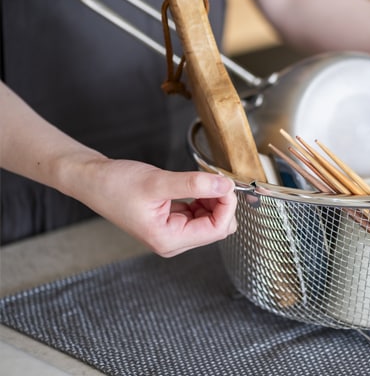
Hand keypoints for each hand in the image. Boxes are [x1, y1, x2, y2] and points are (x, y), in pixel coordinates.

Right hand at [78, 159, 237, 256]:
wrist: (91, 180)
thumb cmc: (114, 184)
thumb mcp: (157, 182)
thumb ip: (194, 184)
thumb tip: (225, 185)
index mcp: (168, 240)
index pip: (217, 229)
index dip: (227, 205)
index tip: (225, 182)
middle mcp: (172, 242)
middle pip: (218, 227)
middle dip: (221, 203)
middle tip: (213, 178)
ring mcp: (173, 233)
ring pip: (211, 219)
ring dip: (212, 199)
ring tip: (199, 180)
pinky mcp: (172, 222)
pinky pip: (200, 213)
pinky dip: (203, 198)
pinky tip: (193, 185)